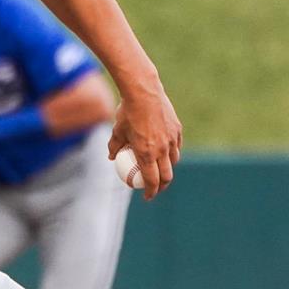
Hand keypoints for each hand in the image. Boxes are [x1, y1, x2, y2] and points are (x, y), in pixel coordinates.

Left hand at [108, 83, 180, 198]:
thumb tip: (111, 157)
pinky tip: (167, 152)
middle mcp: (162, 149)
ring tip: (162, 171)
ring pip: (173, 161)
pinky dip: (172, 153)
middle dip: (162, 186)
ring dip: (168, 169)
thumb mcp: (117, 131)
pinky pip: (176, 146)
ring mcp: (171, 139)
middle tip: (155, 188)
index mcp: (146, 153)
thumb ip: (114, 146)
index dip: (150, 191)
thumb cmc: (127, 112)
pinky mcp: (177, 130)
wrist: (144, 92)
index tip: (146, 196)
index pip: (151, 180)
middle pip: (167, 176)